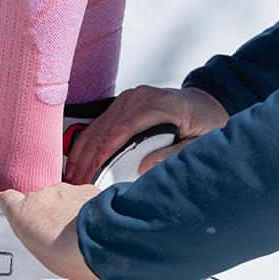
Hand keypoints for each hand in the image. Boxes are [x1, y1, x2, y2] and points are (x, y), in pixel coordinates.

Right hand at [0, 183, 109, 279]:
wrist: (97, 241)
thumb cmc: (67, 253)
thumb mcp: (39, 255)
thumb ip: (37, 239)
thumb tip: (42, 242)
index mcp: (23, 212)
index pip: (7, 199)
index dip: (8, 202)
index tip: (6, 203)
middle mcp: (42, 196)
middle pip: (39, 201)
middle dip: (46, 215)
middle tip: (55, 235)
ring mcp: (65, 191)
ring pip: (62, 199)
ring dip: (66, 212)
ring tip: (76, 234)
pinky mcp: (87, 190)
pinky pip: (82, 198)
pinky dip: (85, 209)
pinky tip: (91, 225)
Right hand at [64, 86, 228, 184]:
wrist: (206, 103)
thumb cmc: (205, 123)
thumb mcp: (199, 143)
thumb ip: (173, 154)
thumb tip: (144, 167)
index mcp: (161, 105)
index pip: (125, 128)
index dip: (106, 151)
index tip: (94, 171)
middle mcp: (141, 97)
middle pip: (106, 128)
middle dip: (88, 157)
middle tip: (77, 182)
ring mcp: (130, 98)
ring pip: (98, 126)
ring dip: (82, 152)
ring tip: (72, 175)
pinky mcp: (123, 102)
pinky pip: (99, 122)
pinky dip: (87, 142)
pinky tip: (77, 159)